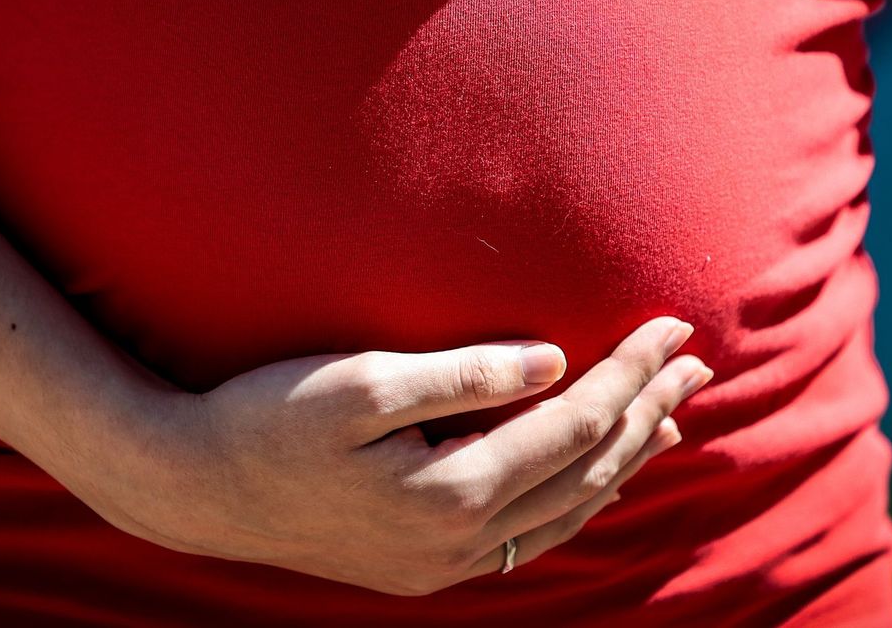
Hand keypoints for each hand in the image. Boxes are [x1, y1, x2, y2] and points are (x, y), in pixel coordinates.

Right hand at [100, 316, 710, 595]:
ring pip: (565, 512)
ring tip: (668, 421)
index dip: (630, 371)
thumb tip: (552, 360)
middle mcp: (461, 542)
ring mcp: (442, 564)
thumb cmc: (266, 419)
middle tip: (698, 365)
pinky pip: (528, 536)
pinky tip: (587, 475)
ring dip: (621, 461)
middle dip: (646, 413)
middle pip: (585, 472)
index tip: (672, 326)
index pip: (574, 423)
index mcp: (452, 493)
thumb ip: (462, 375)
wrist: (193, 490)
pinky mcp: (421, 565)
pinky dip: (573, 498)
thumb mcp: (359, 383)